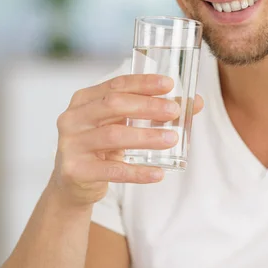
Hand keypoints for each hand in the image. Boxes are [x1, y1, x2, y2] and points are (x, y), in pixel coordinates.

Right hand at [50, 74, 203, 206]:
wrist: (72, 184)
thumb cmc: (101, 147)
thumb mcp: (122, 125)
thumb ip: (152, 112)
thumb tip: (196, 102)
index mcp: (83, 100)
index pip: (116, 85)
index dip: (143, 83)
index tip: (169, 85)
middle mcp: (72, 118)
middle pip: (114, 105)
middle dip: (148, 106)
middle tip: (174, 111)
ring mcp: (71, 144)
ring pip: (114, 136)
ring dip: (146, 137)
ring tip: (172, 138)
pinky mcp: (76, 171)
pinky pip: (113, 171)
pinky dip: (138, 172)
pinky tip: (158, 173)